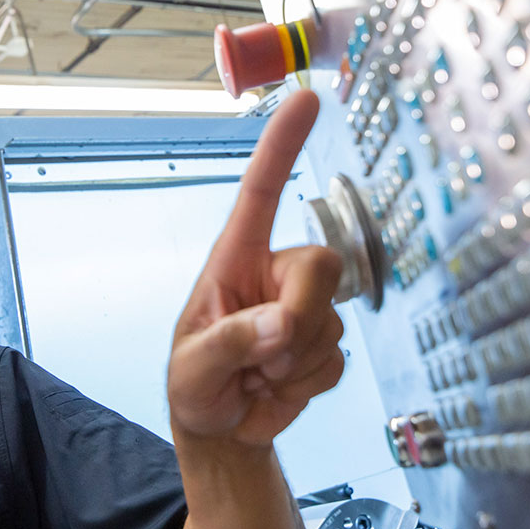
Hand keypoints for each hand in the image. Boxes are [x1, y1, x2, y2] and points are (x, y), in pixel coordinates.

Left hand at [168, 89, 345, 447]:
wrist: (222, 429)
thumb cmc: (194, 385)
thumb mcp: (192, 367)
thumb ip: (230, 343)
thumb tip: (279, 324)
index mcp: (235, 260)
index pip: (262, 193)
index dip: (283, 146)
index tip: (306, 99)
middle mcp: (274, 274)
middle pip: (322, 265)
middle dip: (302, 314)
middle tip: (265, 357)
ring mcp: (303, 308)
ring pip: (331, 321)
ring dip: (293, 363)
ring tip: (256, 376)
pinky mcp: (323, 343)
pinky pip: (337, 359)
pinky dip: (305, 384)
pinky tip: (276, 387)